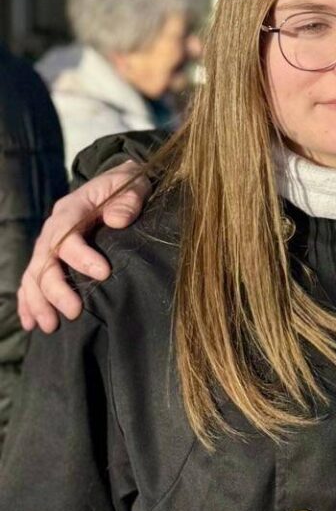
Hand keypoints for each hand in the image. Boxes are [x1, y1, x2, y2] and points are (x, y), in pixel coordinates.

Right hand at [17, 161, 147, 332]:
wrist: (114, 183)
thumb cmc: (126, 186)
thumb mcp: (133, 185)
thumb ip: (128, 200)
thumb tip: (118, 220)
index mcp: (72, 209)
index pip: (67, 233)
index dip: (81, 255)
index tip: (104, 274)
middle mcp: (54, 228)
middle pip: (45, 260)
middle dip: (56, 289)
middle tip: (74, 312)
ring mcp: (48, 244)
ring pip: (34, 274)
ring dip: (39, 301)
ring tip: (50, 326)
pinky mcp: (49, 257)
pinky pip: (31, 280)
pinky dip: (28, 301)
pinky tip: (31, 323)